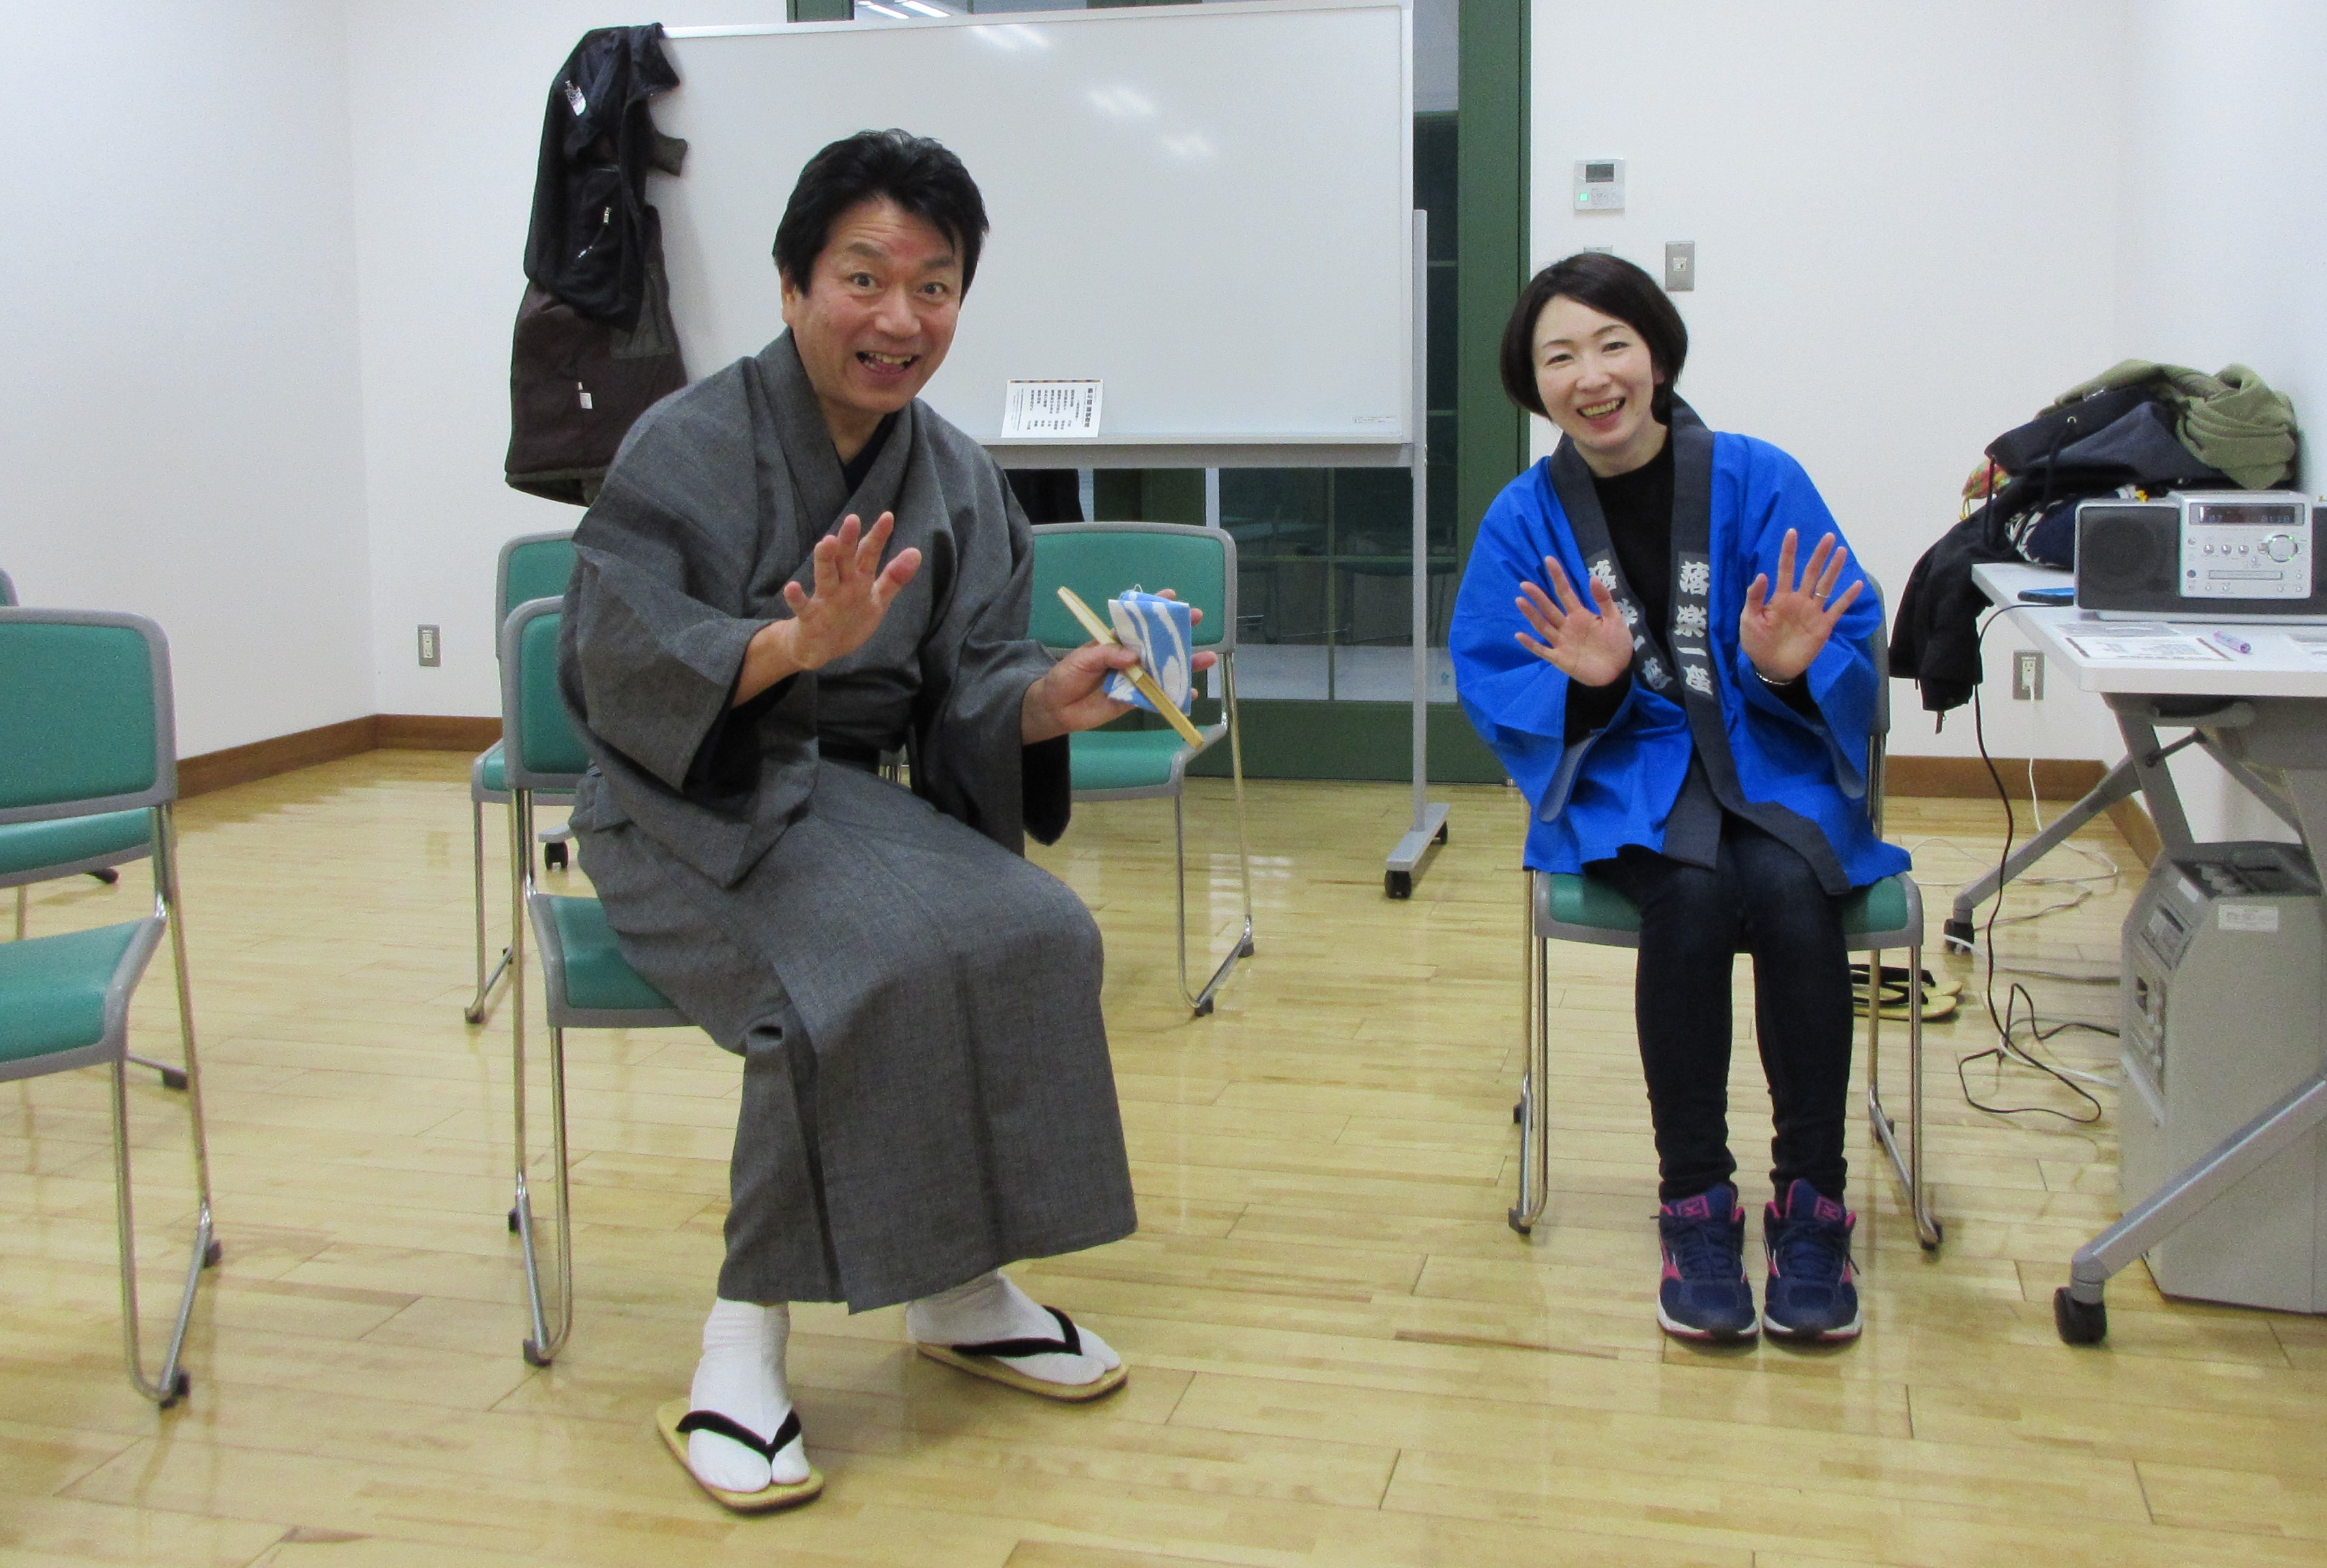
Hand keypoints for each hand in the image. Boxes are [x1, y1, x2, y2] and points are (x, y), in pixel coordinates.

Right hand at [734, 512, 921, 704]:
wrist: (820, 648)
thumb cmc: (850, 618)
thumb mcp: (877, 599)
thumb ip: (894, 577)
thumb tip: (917, 551)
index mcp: (858, 579)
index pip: (868, 553)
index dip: (878, 537)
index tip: (888, 516)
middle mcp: (841, 584)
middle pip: (845, 559)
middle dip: (849, 541)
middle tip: (852, 519)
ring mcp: (824, 599)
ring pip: (825, 576)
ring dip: (825, 560)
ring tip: (827, 542)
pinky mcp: (809, 617)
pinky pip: (802, 606)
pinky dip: (796, 598)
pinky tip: (791, 587)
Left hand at [1021, 591, 1216, 743]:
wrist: (1057, 709)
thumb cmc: (1066, 676)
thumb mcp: (1082, 660)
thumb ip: (1107, 655)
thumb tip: (1135, 656)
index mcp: (1115, 641)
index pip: (1136, 621)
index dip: (1153, 608)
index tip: (1171, 596)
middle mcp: (1129, 657)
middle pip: (1157, 643)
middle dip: (1177, 632)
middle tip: (1197, 619)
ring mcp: (1135, 678)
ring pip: (1164, 669)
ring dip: (1185, 664)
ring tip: (1208, 658)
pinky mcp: (1135, 699)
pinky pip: (1158, 696)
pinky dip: (1175, 696)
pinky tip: (1190, 694)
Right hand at [1515, 556, 1633, 686]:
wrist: (1619, 671)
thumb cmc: (1617, 644)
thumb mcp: (1615, 619)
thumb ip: (1603, 600)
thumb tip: (1592, 577)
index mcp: (1580, 614)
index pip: (1565, 592)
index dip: (1558, 577)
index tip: (1549, 560)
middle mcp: (1567, 626)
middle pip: (1550, 608)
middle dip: (1538, 596)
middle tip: (1525, 584)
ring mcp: (1561, 642)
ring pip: (1543, 625)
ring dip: (1531, 614)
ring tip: (1520, 600)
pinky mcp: (1559, 659)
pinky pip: (1542, 650)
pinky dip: (1531, 644)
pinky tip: (1519, 635)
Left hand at [1739, 529, 1861, 683]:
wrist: (1771, 668)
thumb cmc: (1757, 643)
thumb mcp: (1749, 620)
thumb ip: (1755, 598)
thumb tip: (1762, 574)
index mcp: (1780, 597)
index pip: (1786, 569)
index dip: (1788, 551)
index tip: (1792, 532)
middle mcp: (1799, 600)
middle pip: (1811, 572)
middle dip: (1819, 555)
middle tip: (1828, 536)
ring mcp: (1812, 611)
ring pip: (1825, 585)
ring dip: (1834, 569)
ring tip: (1842, 551)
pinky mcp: (1823, 625)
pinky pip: (1837, 608)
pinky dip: (1847, 597)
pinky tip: (1857, 584)